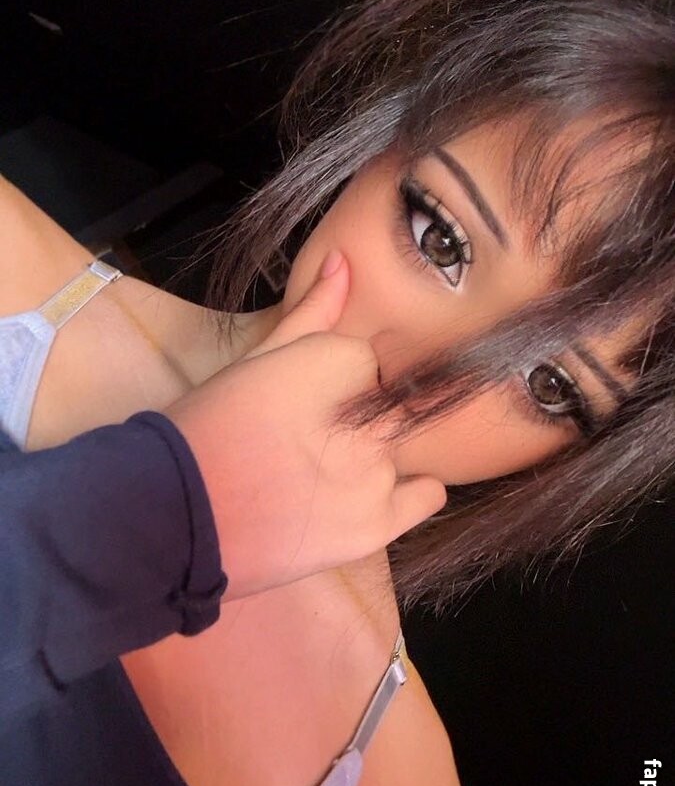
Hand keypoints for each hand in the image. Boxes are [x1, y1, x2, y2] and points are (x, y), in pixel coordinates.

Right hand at [166, 251, 446, 598]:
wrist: (172, 513)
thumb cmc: (203, 430)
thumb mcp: (253, 360)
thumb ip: (310, 313)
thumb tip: (343, 262)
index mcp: (340, 360)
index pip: (369, 363)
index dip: (338, 384)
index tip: (305, 405)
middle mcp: (367, 413)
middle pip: (390, 407)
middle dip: (358, 423)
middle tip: (310, 448)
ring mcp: (376, 471)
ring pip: (402, 450)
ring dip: (373, 460)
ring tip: (321, 482)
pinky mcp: (375, 523)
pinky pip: (426, 496)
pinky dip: (407, 496)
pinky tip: (365, 500)